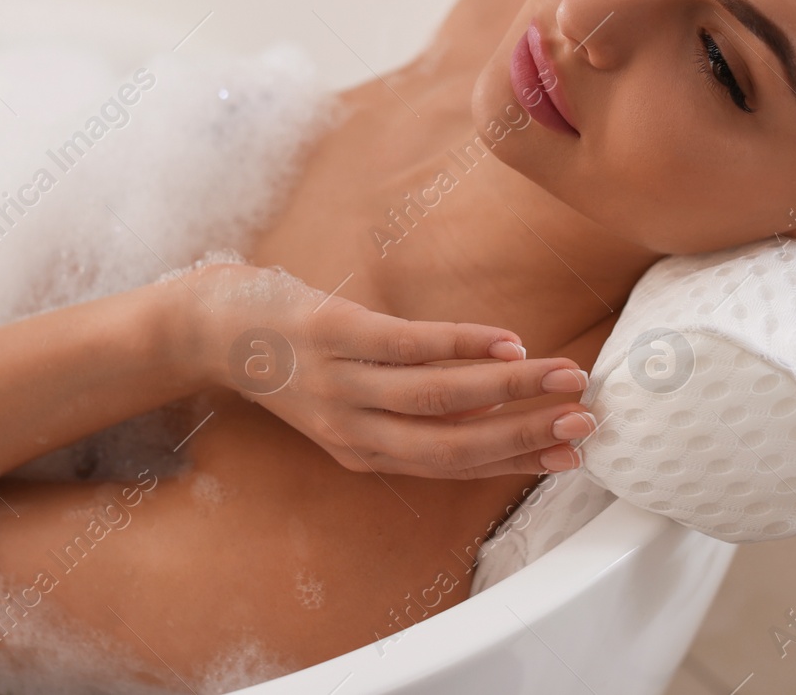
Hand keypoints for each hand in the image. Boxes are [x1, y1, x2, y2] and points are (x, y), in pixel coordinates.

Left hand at [162, 260, 597, 479]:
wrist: (210, 329)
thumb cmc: (290, 361)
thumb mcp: (346, 402)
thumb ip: (406, 409)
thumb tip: (485, 403)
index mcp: (362, 450)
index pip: (452, 465)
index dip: (515, 461)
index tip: (571, 457)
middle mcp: (354, 428)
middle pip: (454, 443)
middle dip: (525, 434)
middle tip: (585, 422)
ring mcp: (342, 381)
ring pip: (441, 396)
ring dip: (511, 388)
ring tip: (564, 376)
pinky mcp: (334, 332)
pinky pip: (409, 344)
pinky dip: (463, 345)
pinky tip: (507, 341)